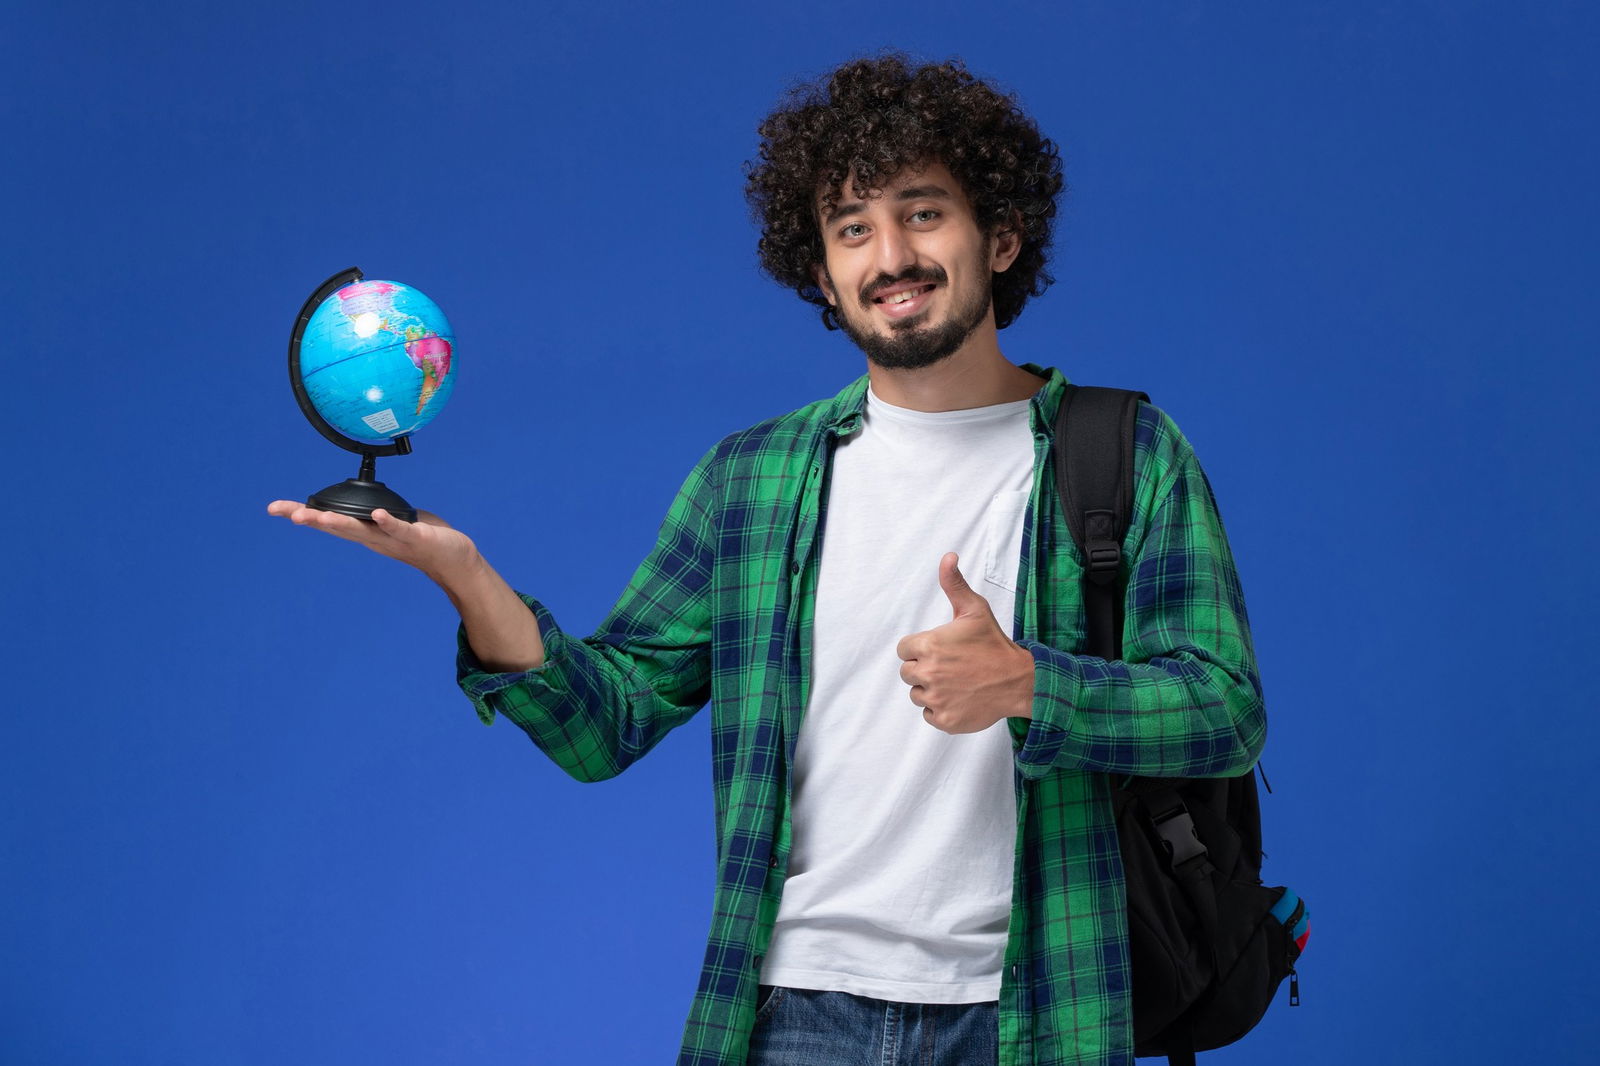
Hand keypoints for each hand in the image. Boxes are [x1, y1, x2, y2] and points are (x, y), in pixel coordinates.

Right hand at [266, 500, 482, 588]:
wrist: (456, 561)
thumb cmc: (425, 538)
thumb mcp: (393, 521)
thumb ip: (375, 512)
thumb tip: (361, 501)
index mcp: (367, 532)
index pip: (331, 521)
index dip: (304, 514)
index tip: (276, 508)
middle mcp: (376, 538)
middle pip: (339, 528)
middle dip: (313, 520)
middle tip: (289, 514)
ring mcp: (396, 539)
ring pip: (364, 531)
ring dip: (341, 525)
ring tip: (320, 518)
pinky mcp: (418, 537)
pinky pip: (401, 528)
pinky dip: (388, 522)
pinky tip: (376, 514)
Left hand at [895, 552, 1034, 733]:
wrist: (1019, 680)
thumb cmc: (994, 644)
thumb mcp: (974, 609)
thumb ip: (954, 584)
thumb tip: (948, 556)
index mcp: (929, 646)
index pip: (903, 650)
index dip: (920, 648)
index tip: (940, 649)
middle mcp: (928, 674)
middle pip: (907, 672)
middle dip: (923, 668)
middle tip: (950, 666)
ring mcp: (936, 700)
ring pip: (917, 694)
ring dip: (931, 689)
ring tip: (957, 681)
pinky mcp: (944, 720)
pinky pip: (929, 715)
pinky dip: (941, 709)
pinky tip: (960, 698)